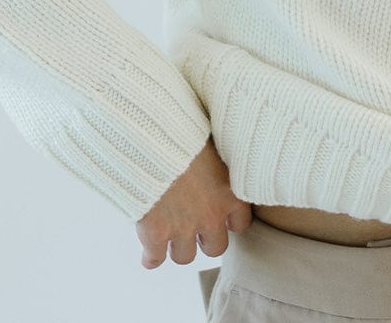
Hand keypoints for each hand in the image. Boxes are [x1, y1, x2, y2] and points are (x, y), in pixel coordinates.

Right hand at [135, 137, 254, 268]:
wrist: (156, 137)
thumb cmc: (187, 131)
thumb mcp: (217, 142)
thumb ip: (222, 161)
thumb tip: (222, 156)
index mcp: (230, 192)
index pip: (241, 224)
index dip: (229, 221)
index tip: (221, 215)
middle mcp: (211, 215)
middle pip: (215, 248)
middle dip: (205, 239)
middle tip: (194, 226)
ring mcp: (183, 227)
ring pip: (185, 256)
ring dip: (178, 246)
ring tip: (171, 235)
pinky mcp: (155, 234)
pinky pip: (155, 259)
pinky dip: (151, 256)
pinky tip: (149, 251)